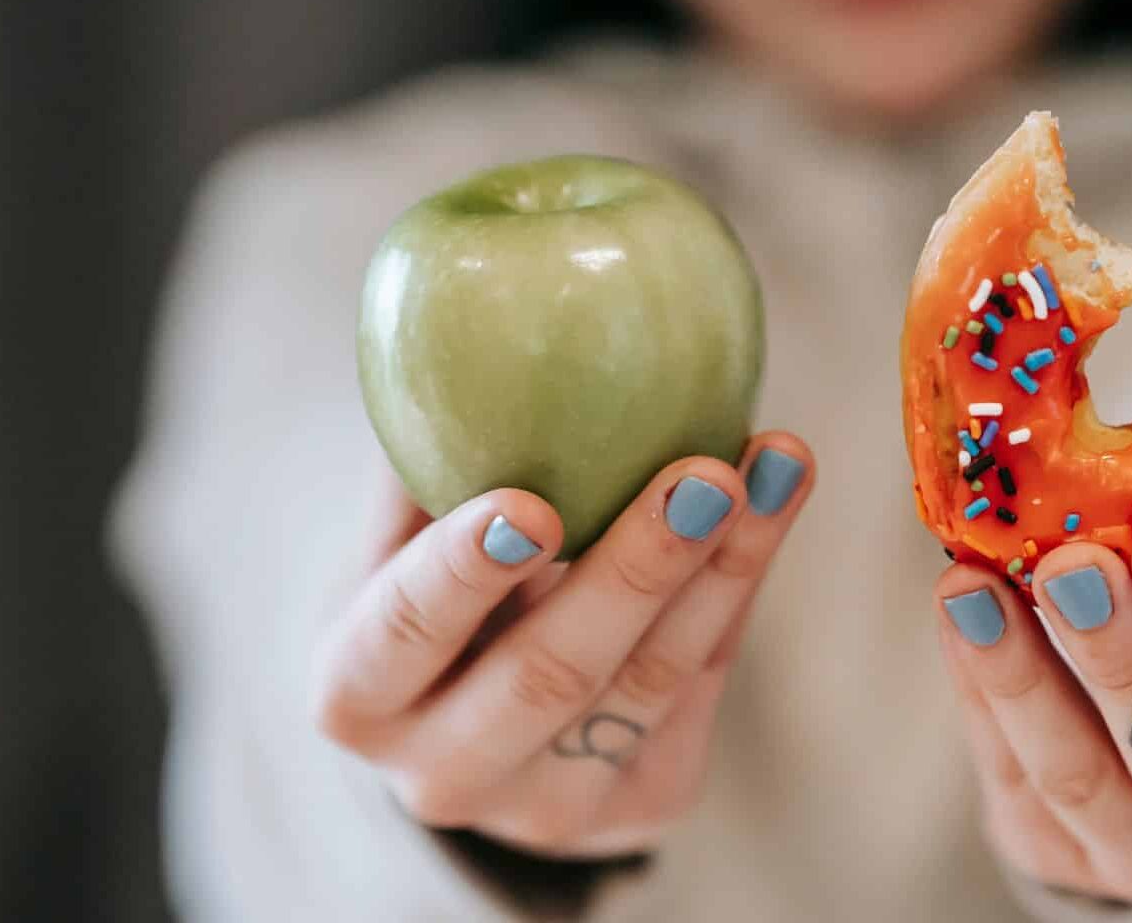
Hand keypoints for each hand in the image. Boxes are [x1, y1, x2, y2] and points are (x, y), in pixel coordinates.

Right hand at [313, 433, 813, 856]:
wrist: (475, 727)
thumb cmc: (428, 594)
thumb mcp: (397, 540)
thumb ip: (427, 462)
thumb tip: (471, 321)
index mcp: (356, 696)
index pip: (403, 635)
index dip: (462, 573)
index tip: (529, 503)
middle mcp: (442, 774)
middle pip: (548, 674)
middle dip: (635, 570)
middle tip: (703, 473)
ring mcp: (547, 809)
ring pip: (649, 684)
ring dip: (724, 566)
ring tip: (775, 464)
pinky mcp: (641, 807)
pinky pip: (702, 687)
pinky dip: (740, 586)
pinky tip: (775, 501)